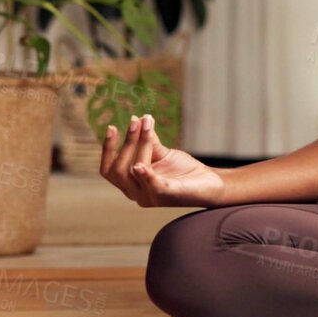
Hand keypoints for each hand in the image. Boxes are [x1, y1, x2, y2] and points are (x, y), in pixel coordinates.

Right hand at [98, 114, 225, 206]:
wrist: (210, 184)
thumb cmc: (182, 170)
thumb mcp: (162, 153)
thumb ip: (148, 141)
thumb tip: (139, 119)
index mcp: (131, 184)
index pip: (108, 170)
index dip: (107, 149)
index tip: (111, 127)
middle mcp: (136, 193)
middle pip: (119, 169)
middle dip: (126, 143)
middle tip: (137, 121)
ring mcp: (150, 197)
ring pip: (134, 171)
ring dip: (139, 145)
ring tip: (146, 125)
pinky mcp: (166, 196)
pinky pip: (152, 186)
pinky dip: (145, 175)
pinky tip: (140, 165)